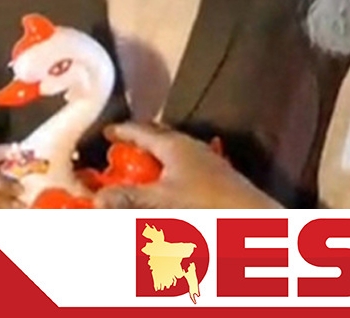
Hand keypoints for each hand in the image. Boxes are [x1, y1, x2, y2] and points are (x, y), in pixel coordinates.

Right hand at [94, 123, 282, 208]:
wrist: (253, 219)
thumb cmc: (204, 204)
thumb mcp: (161, 201)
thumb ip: (128, 199)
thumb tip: (96, 198)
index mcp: (174, 145)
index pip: (141, 130)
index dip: (122, 130)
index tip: (106, 131)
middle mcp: (190, 146)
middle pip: (160, 135)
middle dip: (140, 138)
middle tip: (122, 145)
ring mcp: (206, 159)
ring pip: (174, 150)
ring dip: (156, 154)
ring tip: (142, 165)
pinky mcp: (217, 175)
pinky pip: (184, 163)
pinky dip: (170, 168)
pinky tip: (168, 184)